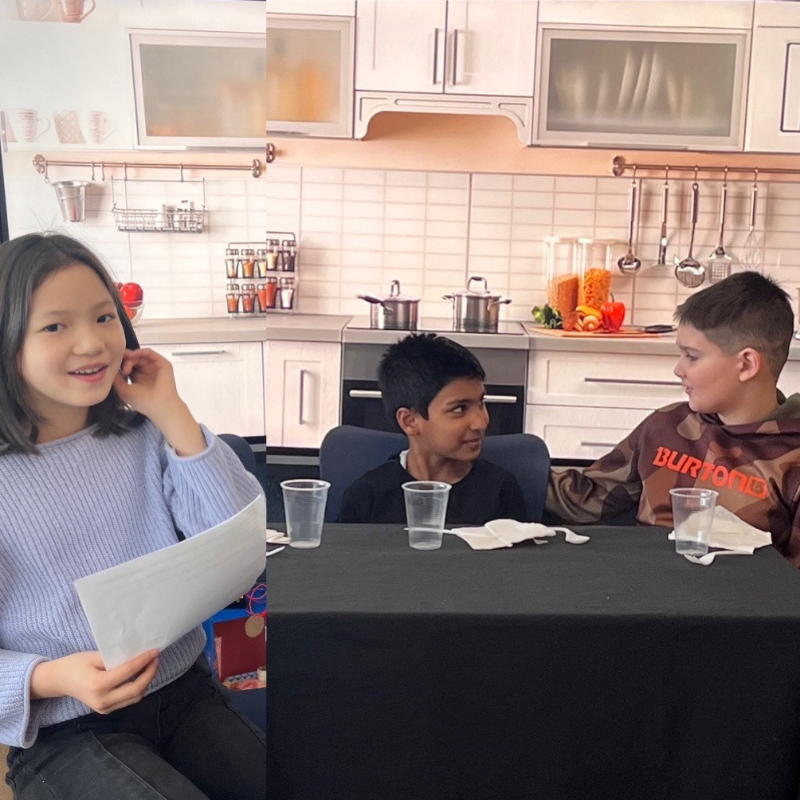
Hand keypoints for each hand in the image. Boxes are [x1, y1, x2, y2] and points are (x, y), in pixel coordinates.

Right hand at [31, 649, 159, 713]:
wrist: (59, 681)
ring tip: (151, 665)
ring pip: (135, 697)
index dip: (144, 661)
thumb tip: (138, 655)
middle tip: (156, 658)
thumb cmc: (75, 664)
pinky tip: (141, 675)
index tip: (155, 651)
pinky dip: (138, 688)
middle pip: (136, 690)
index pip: (128, 673)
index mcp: (98, 685)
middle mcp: (102, 700)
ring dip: (146, 681)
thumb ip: (115, 658)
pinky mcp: (106, 710)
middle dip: (150, 673)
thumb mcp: (94, 656)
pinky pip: (128, 700)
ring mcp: (104, 708)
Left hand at [113, 348, 180, 419]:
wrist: (160, 405)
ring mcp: (154, 367)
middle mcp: (146, 371)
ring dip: (130, 356)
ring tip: (125, 362)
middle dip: (124, 359)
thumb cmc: (142, 400)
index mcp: (137, 378)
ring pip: (139, 355)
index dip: (120, 364)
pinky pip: (149, 352)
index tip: (113, 366)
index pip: (127, 366)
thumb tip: (111, 367)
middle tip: (119, 362)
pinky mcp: (161, 363)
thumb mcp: (123, 390)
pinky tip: (132, 356)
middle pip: (133, 359)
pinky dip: (140, 351)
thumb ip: (116, 378)